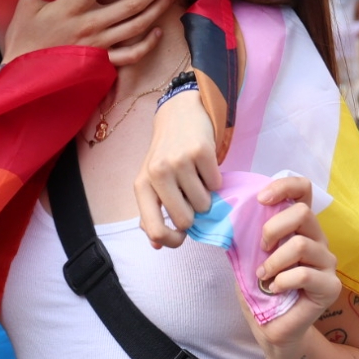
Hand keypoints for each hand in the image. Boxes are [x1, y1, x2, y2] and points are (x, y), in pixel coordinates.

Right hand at [5, 0, 179, 66]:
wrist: (21, 75)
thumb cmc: (23, 38)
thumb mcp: (26, 3)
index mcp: (72, 6)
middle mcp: (90, 24)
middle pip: (131, 3)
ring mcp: (99, 45)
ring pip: (136, 26)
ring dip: (157, 9)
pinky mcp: (101, 63)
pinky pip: (131, 55)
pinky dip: (147, 44)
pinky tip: (158, 32)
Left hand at [135, 88, 221, 247]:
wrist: (180, 114)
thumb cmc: (166, 154)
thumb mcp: (151, 181)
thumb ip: (152, 211)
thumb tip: (156, 243)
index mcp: (142, 185)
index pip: (154, 229)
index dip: (172, 240)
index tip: (182, 236)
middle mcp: (157, 173)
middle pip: (186, 221)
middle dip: (193, 214)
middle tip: (190, 195)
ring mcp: (179, 161)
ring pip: (204, 205)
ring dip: (205, 195)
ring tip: (196, 177)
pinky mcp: (201, 151)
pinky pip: (217, 184)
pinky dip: (215, 180)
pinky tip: (204, 166)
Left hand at [248, 177, 341, 348]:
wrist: (269, 328)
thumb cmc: (259, 289)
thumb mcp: (246, 255)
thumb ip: (245, 233)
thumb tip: (227, 211)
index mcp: (299, 227)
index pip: (303, 191)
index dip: (284, 186)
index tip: (260, 199)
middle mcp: (318, 240)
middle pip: (303, 213)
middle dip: (273, 227)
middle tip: (260, 247)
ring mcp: (327, 263)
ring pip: (302, 245)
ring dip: (273, 261)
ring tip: (263, 276)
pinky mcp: (330, 286)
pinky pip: (305, 274)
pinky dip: (282, 281)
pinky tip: (274, 290)